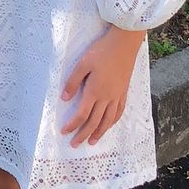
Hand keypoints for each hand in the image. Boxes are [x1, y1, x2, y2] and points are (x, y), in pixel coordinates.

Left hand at [60, 25, 146, 146]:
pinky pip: (119, 112)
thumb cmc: (101, 51)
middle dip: (83, 134)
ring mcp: (117, 96)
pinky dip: (113, 122)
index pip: (82, 114)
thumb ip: (73, 82)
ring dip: (99, 133)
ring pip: (108, 120)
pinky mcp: (124, 91)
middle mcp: (106, 97)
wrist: (124, 44)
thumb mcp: (83, 63)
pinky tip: (109, 125)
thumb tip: (64, 99)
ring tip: (92, 142)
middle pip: (94, 122)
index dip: (72, 125)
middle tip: (75, 145)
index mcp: (94, 91)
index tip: (64, 131)